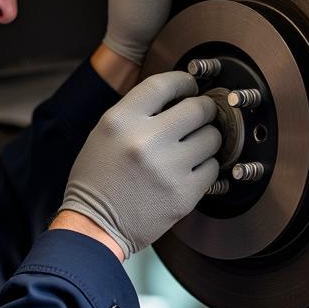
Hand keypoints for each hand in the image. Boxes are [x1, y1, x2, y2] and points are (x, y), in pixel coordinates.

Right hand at [58, 71, 221, 259]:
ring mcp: (167, 168)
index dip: (183, 81)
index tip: (190, 85)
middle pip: (197, 108)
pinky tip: (190, 170)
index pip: (163, 84)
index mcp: (120, 121)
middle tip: (200, 116)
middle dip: (203, 110)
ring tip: (193, 146)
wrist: (94, 226)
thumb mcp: (104, 133)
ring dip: (207, 139)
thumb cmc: (98, 180)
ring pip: (212, 137)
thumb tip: (177, 96)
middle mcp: (145, 141)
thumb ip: (136, 112)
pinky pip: (213, 168)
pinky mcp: (184, 194)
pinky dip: (206, 167)